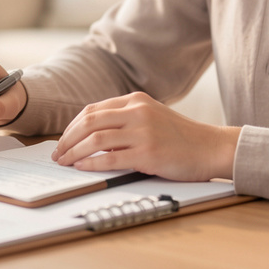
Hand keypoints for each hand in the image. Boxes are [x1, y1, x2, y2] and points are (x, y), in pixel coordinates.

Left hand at [52, 92, 238, 181]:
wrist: (210, 147)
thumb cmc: (180, 136)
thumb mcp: (151, 117)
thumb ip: (124, 120)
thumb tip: (89, 136)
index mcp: (135, 100)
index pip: (92, 110)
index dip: (72, 127)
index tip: (62, 141)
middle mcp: (137, 112)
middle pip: (89, 122)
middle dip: (67, 139)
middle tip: (57, 154)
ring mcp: (143, 132)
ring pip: (95, 140)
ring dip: (74, 152)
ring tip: (65, 163)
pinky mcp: (149, 154)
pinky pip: (111, 159)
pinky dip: (91, 164)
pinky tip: (81, 168)